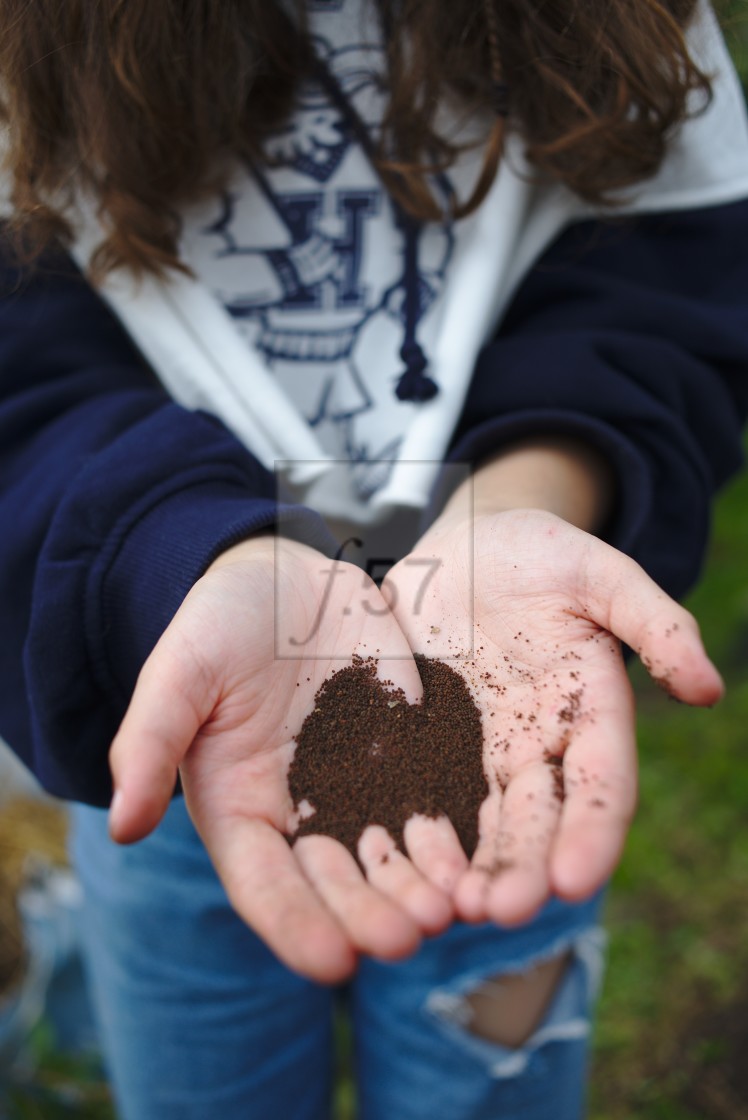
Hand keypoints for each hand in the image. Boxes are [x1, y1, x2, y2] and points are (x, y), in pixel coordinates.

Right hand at [107, 536, 453, 982]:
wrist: (283, 580)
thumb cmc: (216, 627)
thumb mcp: (178, 675)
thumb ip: (150, 743)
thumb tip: (122, 825)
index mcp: (241, 810)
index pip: (265, 884)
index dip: (295, 924)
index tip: (331, 962)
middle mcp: (304, 815)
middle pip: (338, 884)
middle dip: (371, 915)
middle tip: (407, 940)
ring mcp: (362, 787)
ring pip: (394, 856)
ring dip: (421, 888)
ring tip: (450, 910)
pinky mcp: (411, 753)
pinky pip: (437, 801)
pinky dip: (456, 834)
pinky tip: (481, 855)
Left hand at [384, 507, 722, 925]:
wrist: (467, 542)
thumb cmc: (542, 552)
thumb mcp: (601, 573)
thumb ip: (655, 622)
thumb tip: (710, 689)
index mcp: (590, 706)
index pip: (602, 780)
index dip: (593, 830)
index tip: (574, 879)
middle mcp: (539, 739)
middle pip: (540, 814)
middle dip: (525, 866)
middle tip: (503, 913)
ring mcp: (483, 744)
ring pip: (484, 818)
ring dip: (475, 868)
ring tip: (456, 911)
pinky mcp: (430, 736)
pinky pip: (427, 790)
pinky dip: (423, 833)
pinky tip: (405, 871)